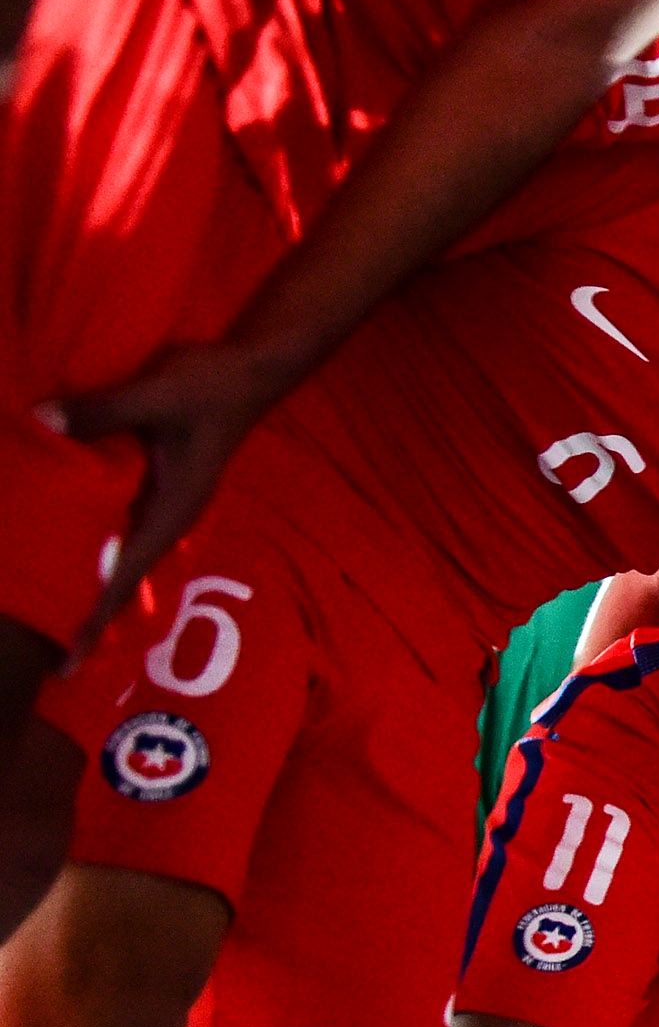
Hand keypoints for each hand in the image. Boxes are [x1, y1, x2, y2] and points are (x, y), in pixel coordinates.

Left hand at [40, 339, 293, 645]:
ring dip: (89, 583)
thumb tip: (39, 420)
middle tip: (49, 658)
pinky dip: (92, 546)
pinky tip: (64, 551)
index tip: (69, 658)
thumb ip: (99, 411)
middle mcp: (167, 515)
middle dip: (88, 616)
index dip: (95, 615)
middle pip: (122, 577)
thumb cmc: (211, 386)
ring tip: (51, 616)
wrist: (251, 368)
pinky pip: (116, 525)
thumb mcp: (156, 395)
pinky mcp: (154, 483)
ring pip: (118, 553)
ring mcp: (162, 502)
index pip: (125, 571)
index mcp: (173, 508)